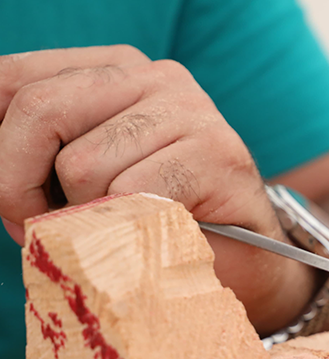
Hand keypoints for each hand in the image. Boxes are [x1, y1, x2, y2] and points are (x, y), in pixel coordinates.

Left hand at [0, 45, 314, 333]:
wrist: (248, 261)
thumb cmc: (157, 224)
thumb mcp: (85, 179)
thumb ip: (37, 157)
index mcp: (114, 70)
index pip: (14, 80)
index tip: (11, 201)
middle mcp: (155, 77)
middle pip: (39, 110)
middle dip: (16, 185)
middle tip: (41, 228)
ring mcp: (192, 111)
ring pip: (82, 163)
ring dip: (86, 219)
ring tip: (118, 235)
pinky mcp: (219, 154)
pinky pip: (133, 195)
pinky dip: (130, 230)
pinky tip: (155, 237)